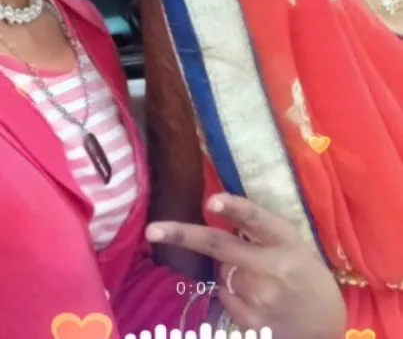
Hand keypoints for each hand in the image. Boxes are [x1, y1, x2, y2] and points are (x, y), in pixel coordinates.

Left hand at [146, 193, 345, 338]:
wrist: (325, 329)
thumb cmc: (307, 278)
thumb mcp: (295, 246)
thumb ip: (262, 232)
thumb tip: (218, 215)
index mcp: (287, 240)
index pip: (256, 218)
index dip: (233, 207)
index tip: (210, 200)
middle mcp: (273, 267)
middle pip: (219, 247)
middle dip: (182, 235)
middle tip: (153, 229)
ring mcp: (261, 298)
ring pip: (220, 272)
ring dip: (225, 268)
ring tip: (253, 275)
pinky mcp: (252, 323)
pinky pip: (224, 297)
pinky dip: (230, 292)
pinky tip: (254, 297)